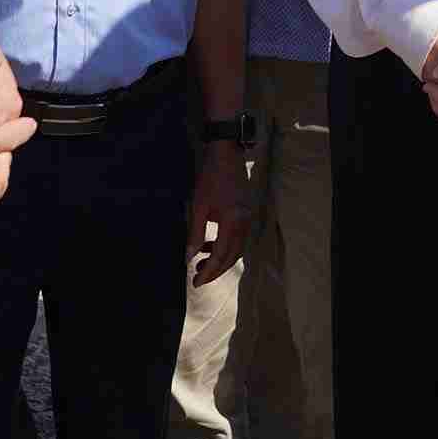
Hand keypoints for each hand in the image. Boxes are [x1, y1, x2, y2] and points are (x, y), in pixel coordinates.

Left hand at [187, 143, 251, 286]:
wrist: (227, 155)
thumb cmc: (210, 178)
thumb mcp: (199, 207)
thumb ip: (196, 234)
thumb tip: (189, 257)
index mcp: (233, 222)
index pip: (222, 255)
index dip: (209, 272)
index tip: (195, 283)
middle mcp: (245, 223)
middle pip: (232, 256)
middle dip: (215, 270)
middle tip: (197, 279)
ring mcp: (248, 218)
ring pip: (237, 249)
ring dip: (220, 259)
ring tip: (200, 264)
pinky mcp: (246, 214)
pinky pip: (238, 238)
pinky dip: (224, 246)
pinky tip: (209, 246)